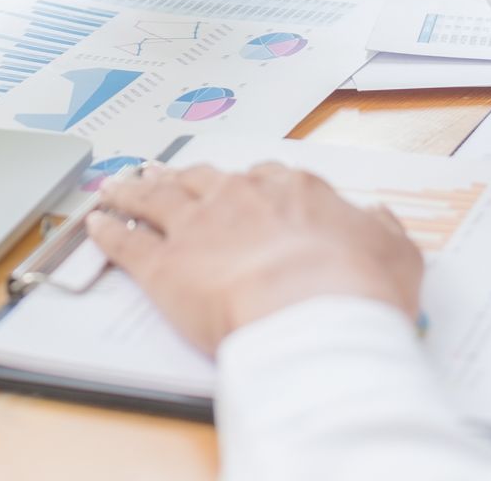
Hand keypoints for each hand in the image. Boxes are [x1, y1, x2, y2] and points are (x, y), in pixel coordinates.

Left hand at [87, 163, 423, 354]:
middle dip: (180, 177)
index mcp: (292, 191)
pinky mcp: (164, 266)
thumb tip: (377, 219)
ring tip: (116, 187)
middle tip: (164, 174)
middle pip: (201, 180)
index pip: (262, 179)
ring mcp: (197, 227)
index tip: (236, 188)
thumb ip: (382, 230)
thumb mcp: (394, 251)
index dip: (244, 186)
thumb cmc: (356, 289)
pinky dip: (108, 230)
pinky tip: (96, 225)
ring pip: (154, 198)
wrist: (314, 316)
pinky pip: (127, 242)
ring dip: (131, 191)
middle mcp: (238, 198)